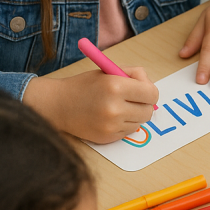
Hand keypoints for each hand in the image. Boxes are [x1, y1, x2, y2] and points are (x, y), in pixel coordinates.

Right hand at [24, 68, 157, 143]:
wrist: (58, 105)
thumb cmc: (85, 85)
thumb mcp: (108, 71)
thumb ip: (133, 74)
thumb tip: (151, 86)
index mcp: (116, 86)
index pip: (152, 93)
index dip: (150, 91)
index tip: (143, 90)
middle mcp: (114, 107)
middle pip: (148, 111)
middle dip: (144, 104)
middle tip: (133, 100)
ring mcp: (111, 125)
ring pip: (140, 122)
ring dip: (134, 115)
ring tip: (118, 107)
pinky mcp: (108, 137)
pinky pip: (128, 131)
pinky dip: (124, 124)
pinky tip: (110, 117)